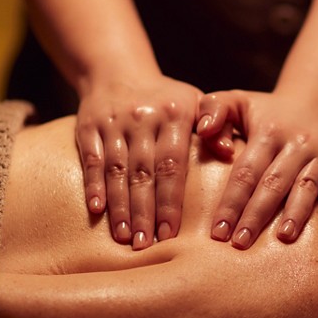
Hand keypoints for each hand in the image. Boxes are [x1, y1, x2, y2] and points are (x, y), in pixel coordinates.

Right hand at [76, 75, 201, 248]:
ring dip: (120, 206)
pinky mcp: (88, 126)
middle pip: (143, 173)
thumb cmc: (168, 100)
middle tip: (146, 246)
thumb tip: (229, 151)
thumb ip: (218, 126)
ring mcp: (113, 122)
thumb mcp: (198, 103)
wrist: (118, 71)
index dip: (170, 201)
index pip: (173, 164)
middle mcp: (143, 117)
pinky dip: (93, 185)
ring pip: (116, 170)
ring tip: (125, 238)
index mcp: (175, 114)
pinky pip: (91, 160)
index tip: (171, 234)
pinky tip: (97, 211)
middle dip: (144, 212)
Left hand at [196, 90, 317, 248]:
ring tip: (284, 238)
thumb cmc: (268, 112)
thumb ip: (213, 109)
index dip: (231, 202)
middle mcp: (297, 143)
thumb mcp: (238, 101)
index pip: (246, 171)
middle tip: (240, 243)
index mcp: (268, 131)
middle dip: (256, 215)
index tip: (218, 230)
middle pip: (274, 183)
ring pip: (306, 186)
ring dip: (295, 213)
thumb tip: (204, 132)